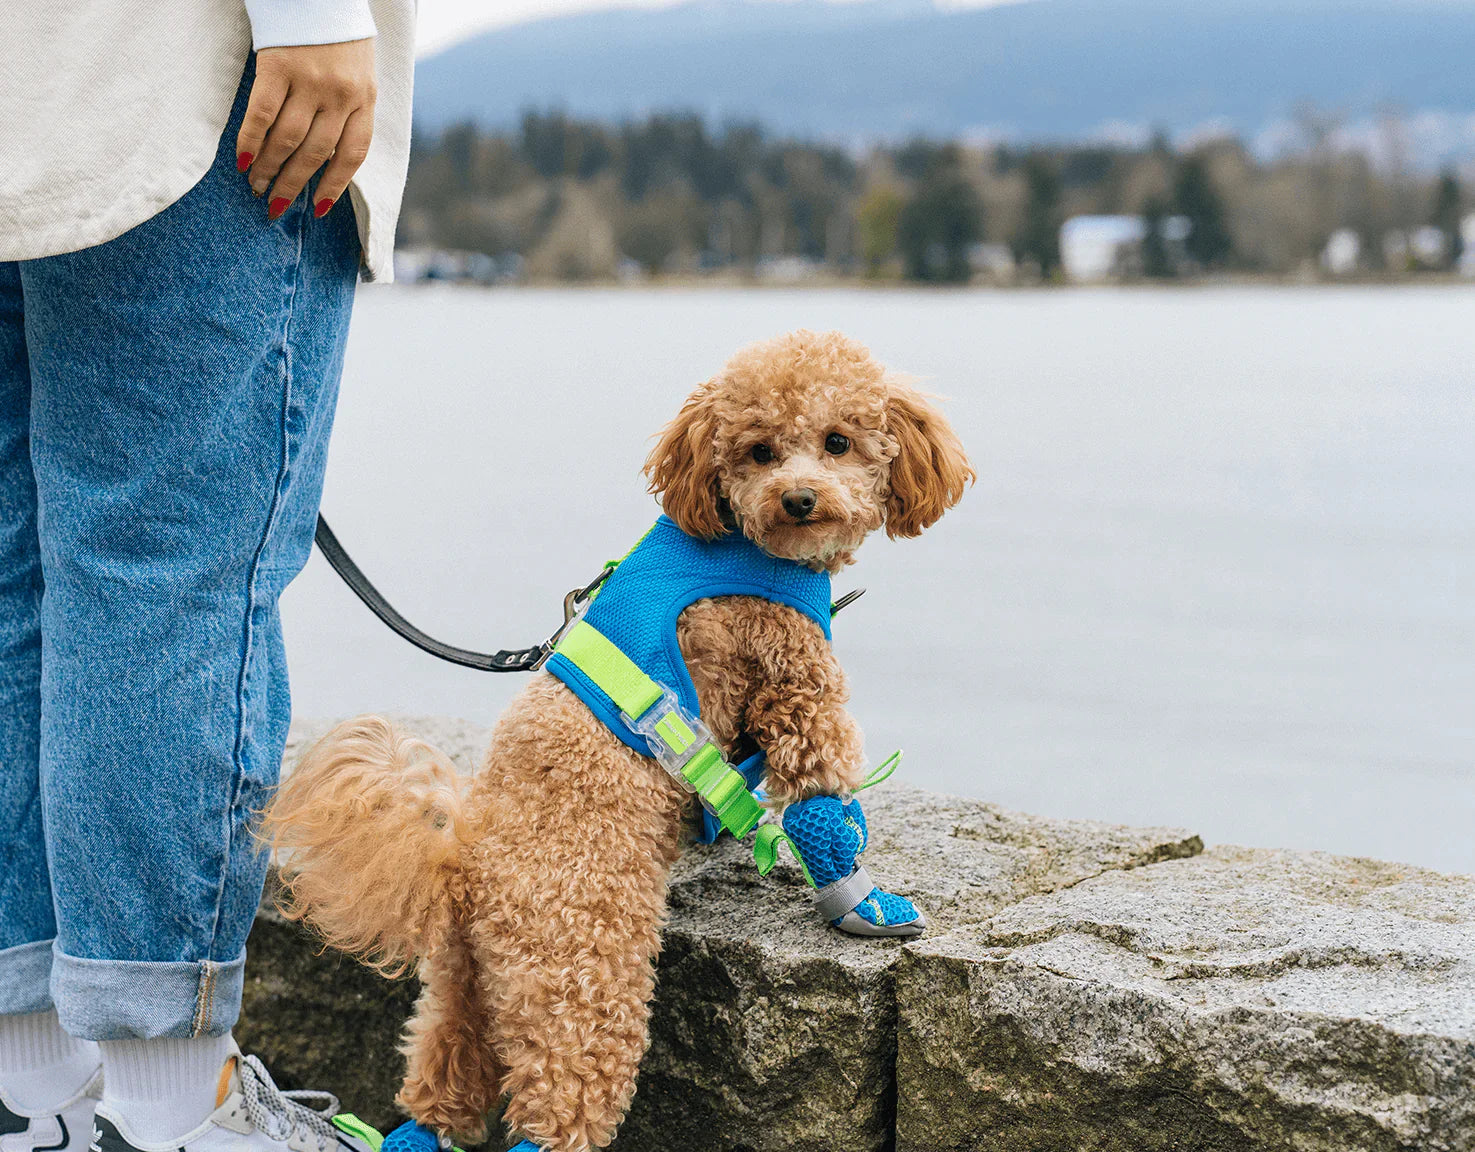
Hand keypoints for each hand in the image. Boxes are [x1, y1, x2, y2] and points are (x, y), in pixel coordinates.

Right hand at [237, 40, 375, 220]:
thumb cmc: (338, 33)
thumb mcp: (360, 72)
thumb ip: (351, 107)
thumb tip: (328, 154)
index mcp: (365, 99)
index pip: (353, 154)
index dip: (335, 186)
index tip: (318, 209)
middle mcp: (341, 94)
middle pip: (317, 154)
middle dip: (294, 184)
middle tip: (275, 205)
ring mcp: (310, 81)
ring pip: (288, 139)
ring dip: (270, 168)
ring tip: (256, 185)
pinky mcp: (278, 66)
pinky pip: (262, 113)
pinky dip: (251, 139)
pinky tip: (243, 159)